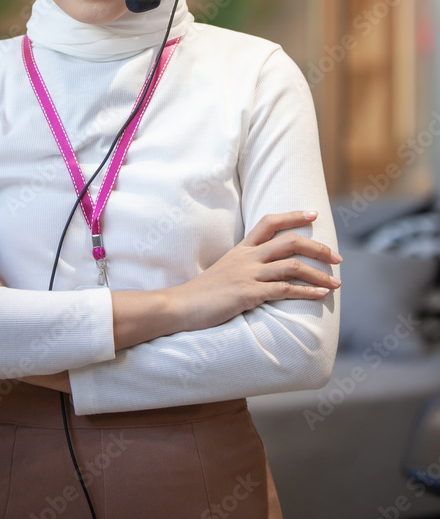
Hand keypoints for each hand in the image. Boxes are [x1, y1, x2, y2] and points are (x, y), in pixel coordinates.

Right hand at [170, 210, 341, 332]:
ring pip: (292, 266)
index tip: (313, 213)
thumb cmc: (204, 292)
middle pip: (290, 242)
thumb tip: (266, 268)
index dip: (293, 215)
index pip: (269, 222)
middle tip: (337, 258)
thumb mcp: (225, 270)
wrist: (181, 306)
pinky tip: (320, 295)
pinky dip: (307, 292)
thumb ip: (245, 265)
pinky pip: (284, 290)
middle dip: (318, 248)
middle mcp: (247, 257)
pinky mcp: (249, 294)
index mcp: (241, 248)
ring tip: (336, 283)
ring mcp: (248, 275)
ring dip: (319, 275)